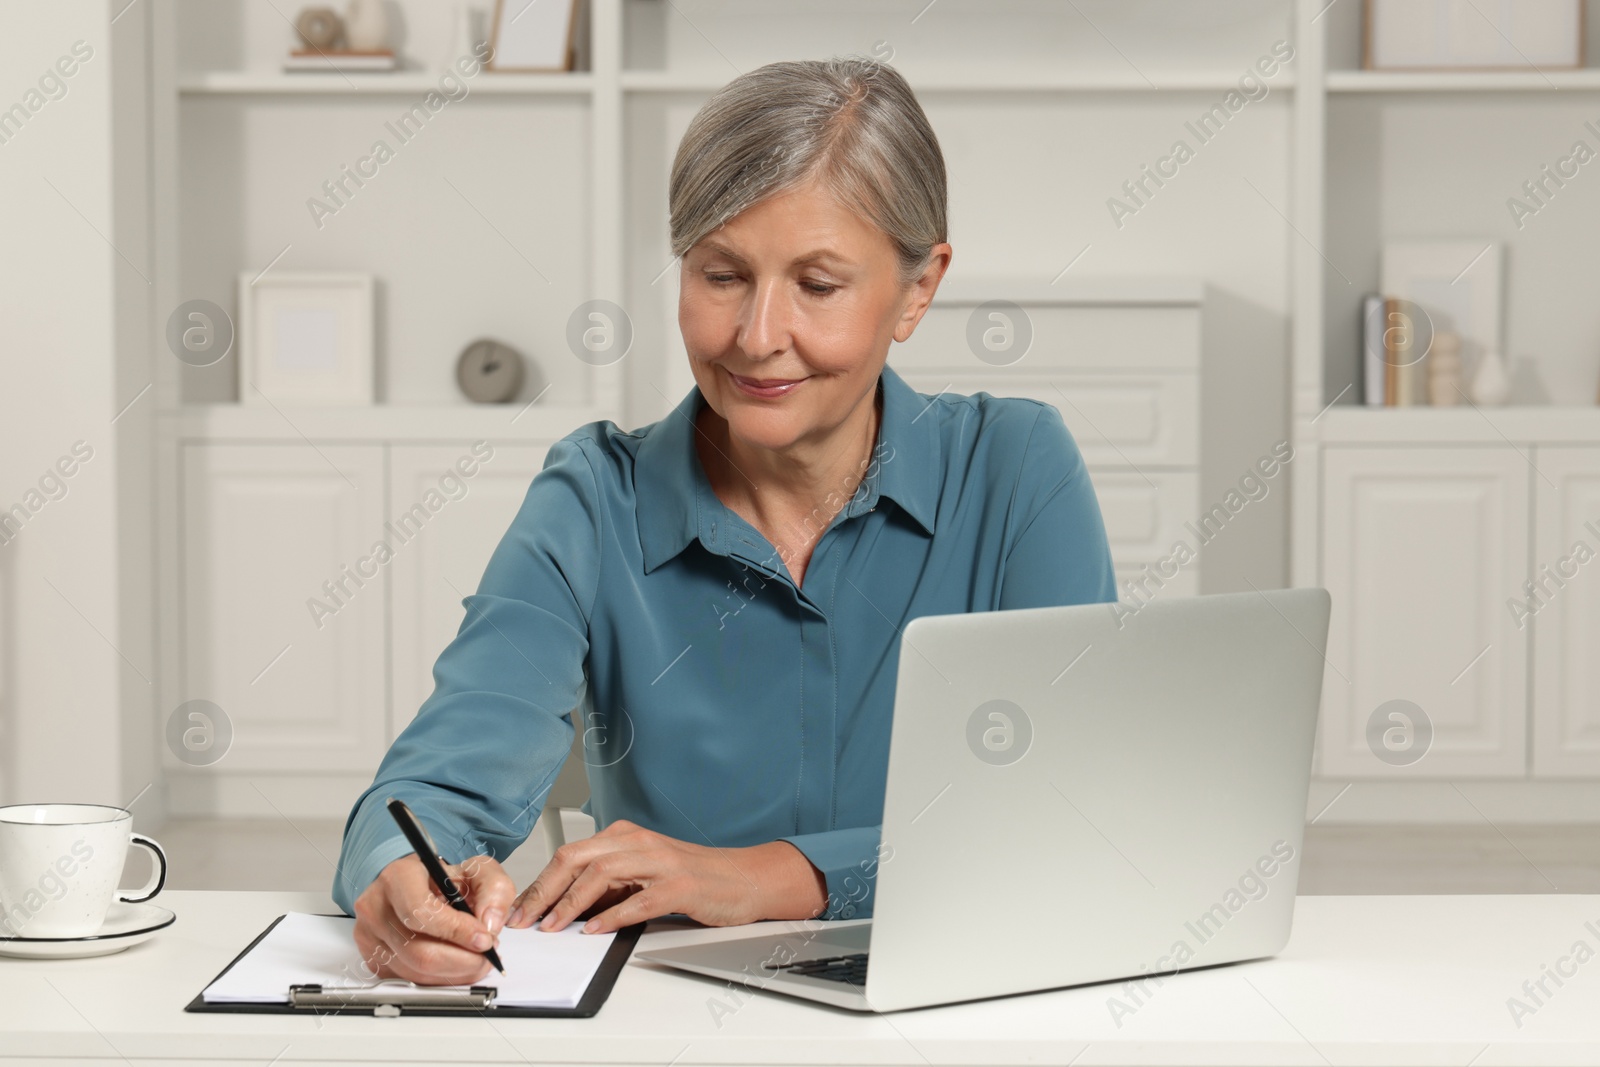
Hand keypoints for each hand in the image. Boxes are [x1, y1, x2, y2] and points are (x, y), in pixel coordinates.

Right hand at [351, 853, 515, 985]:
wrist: (416, 885)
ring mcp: (370, 937)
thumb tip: (490, 923)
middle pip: (419, 952)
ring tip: (475, 957)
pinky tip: (456, 964)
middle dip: (463, 960)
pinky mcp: (373, 960)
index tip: (484, 939)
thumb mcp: (475, 871)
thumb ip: (493, 890)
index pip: (421, 912)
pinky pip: (410, 981)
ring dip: (455, 972)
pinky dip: (441, 979)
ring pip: (416, 972)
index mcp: (398, 878)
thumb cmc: (441, 879)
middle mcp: (376, 907)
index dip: (457, 931)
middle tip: (486, 954)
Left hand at [506, 819, 826, 933]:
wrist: (744, 879)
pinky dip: (613, 916)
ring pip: (601, 875)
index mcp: (626, 836)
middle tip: (524, 920)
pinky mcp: (680, 885)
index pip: (569, 855)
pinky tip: (596, 931)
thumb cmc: (694, 879)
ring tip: (552, 928)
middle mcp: (639, 842)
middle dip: (543, 892)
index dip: (538, 884)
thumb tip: (564, 909)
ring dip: (570, 905)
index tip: (519, 910)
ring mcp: (660, 862)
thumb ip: (608, 885)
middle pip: (576, 859)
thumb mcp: (643, 875)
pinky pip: (639, 900)